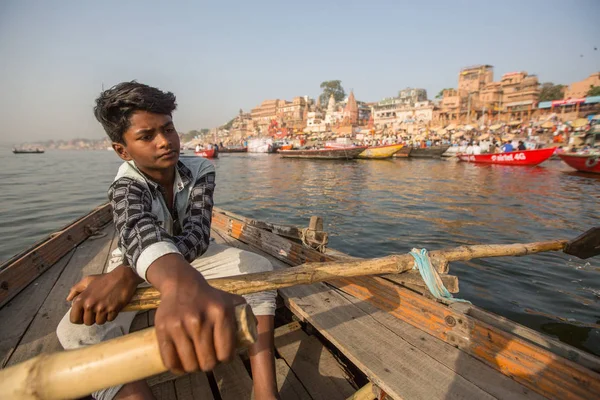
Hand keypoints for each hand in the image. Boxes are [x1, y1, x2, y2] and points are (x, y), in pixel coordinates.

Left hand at [68, 265, 142, 324]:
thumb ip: (76, 289)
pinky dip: (111, 315)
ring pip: (99, 322)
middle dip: (92, 318)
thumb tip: (68, 299)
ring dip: (102, 317)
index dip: (79, 318)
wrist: (123, 277)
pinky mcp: (113, 310)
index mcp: (82, 299)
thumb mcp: (88, 280)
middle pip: (87, 322)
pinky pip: (110, 320)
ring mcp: (102, 308)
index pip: (74, 319)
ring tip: (105, 308)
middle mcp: (90, 305)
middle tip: (97, 310)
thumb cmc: (105, 279)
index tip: (84, 315)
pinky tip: (113, 307)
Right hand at [147, 254, 244, 373]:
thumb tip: (256, 326)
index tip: (222, 356)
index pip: (226, 353)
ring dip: (194, 368)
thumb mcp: (230, 300)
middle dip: (210, 364)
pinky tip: (181, 365)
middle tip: (208, 359)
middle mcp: (200, 320)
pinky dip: (176, 368)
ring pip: (190, 364)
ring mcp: (180, 325)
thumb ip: (245, 313)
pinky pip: (169, 360)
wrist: (182, 284)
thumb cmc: (210, 296)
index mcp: (221, 313)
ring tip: (196, 362)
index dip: (225, 359)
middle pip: (207, 362)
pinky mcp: (163, 329)